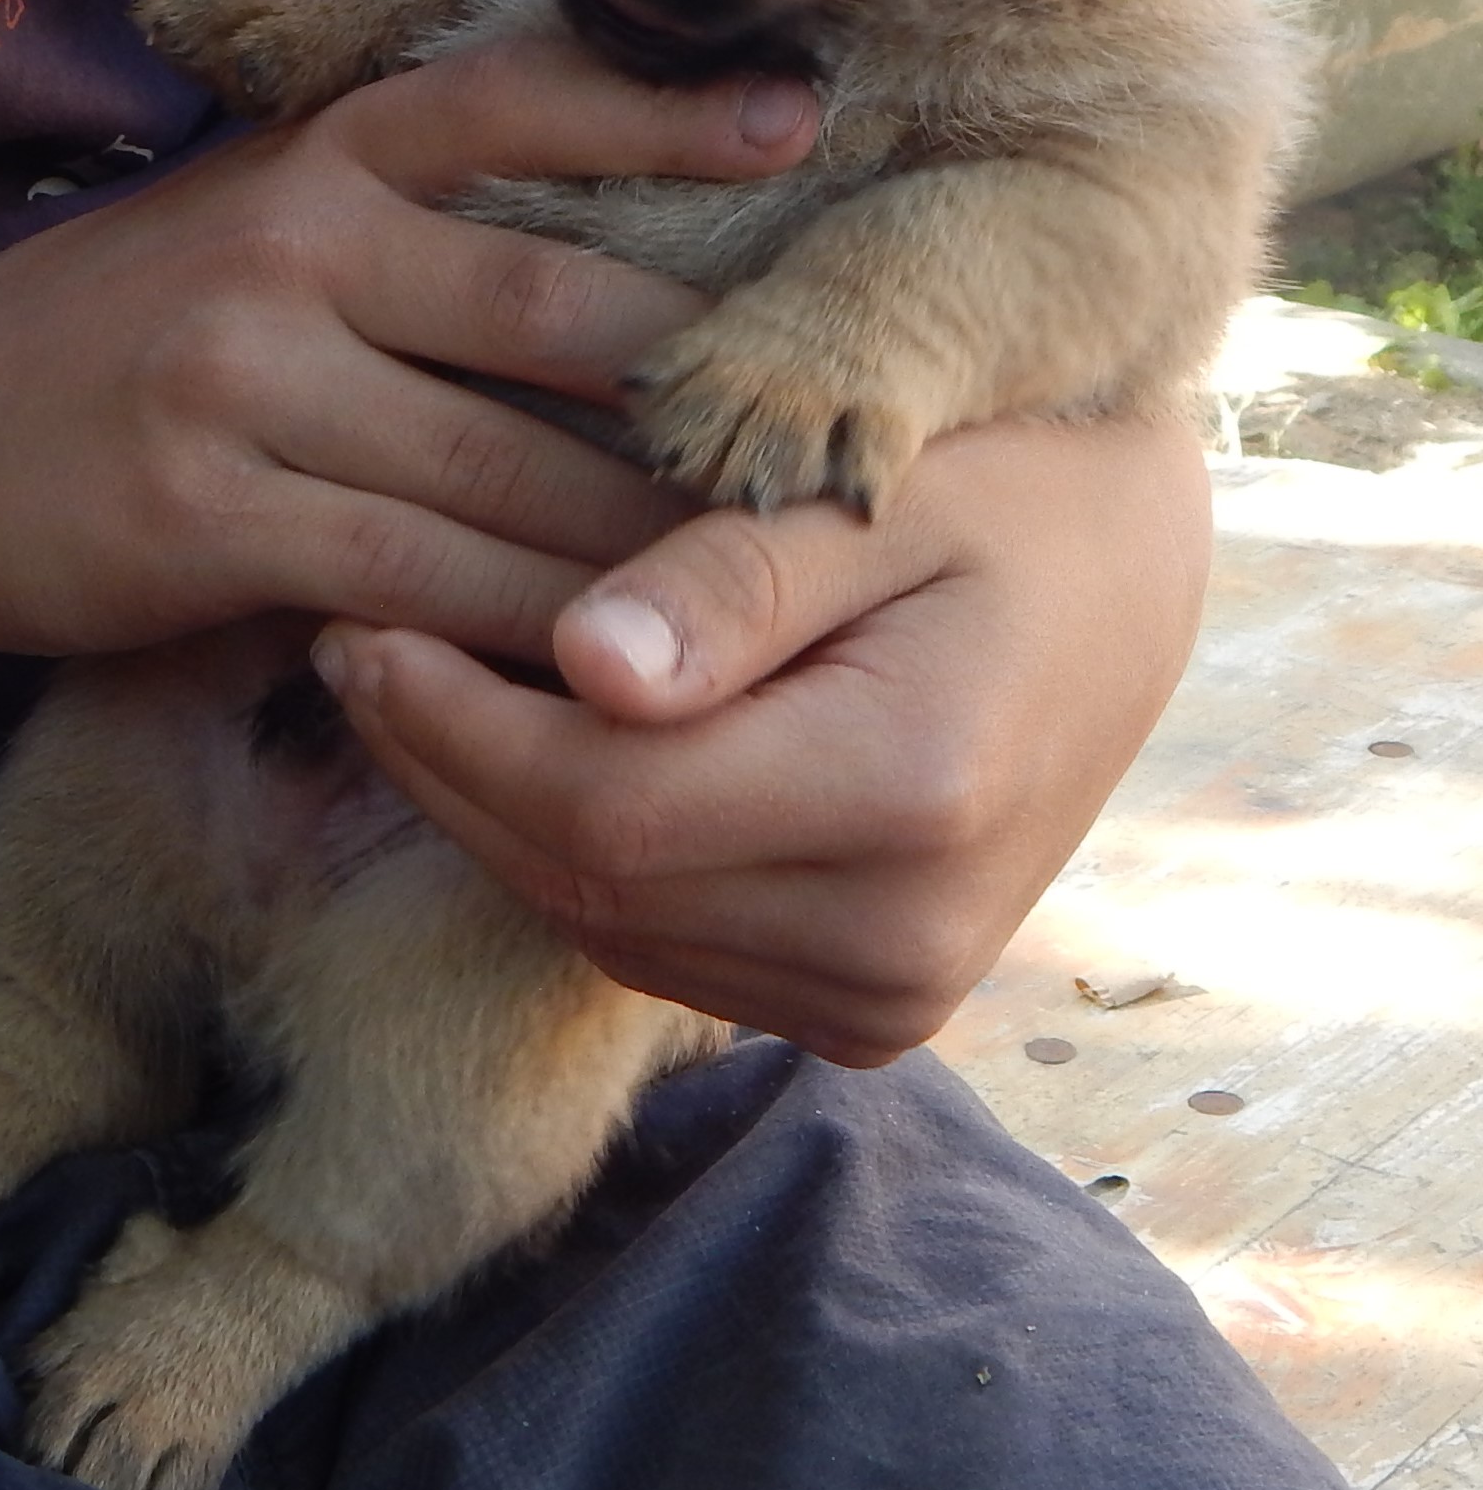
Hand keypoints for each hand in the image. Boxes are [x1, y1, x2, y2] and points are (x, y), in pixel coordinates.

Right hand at [0, 37, 814, 663]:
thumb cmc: (116, 331)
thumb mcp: (244, 219)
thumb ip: (396, 216)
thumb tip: (606, 256)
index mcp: (313, 158)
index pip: (508, 100)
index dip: (660, 110)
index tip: (800, 118)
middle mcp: (289, 246)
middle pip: (543, 306)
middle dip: (692, 378)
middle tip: (827, 423)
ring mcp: (243, 380)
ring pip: (497, 468)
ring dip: (635, 532)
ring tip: (765, 566)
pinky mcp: (209, 517)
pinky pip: (412, 581)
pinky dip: (519, 628)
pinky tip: (605, 658)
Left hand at [310, 414, 1211, 1063]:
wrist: (1132, 576)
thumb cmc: (1007, 485)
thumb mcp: (881, 482)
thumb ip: (733, 577)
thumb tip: (581, 666)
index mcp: (914, 792)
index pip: (607, 807)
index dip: (457, 730)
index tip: (361, 629)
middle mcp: (907, 937)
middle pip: (592, 883)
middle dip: (451, 770)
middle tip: (357, 650)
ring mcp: (894, 994)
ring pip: (611, 928)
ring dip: (499, 816)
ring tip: (424, 690)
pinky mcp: (872, 1007)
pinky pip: (668, 946)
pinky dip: (582, 857)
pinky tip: (538, 751)